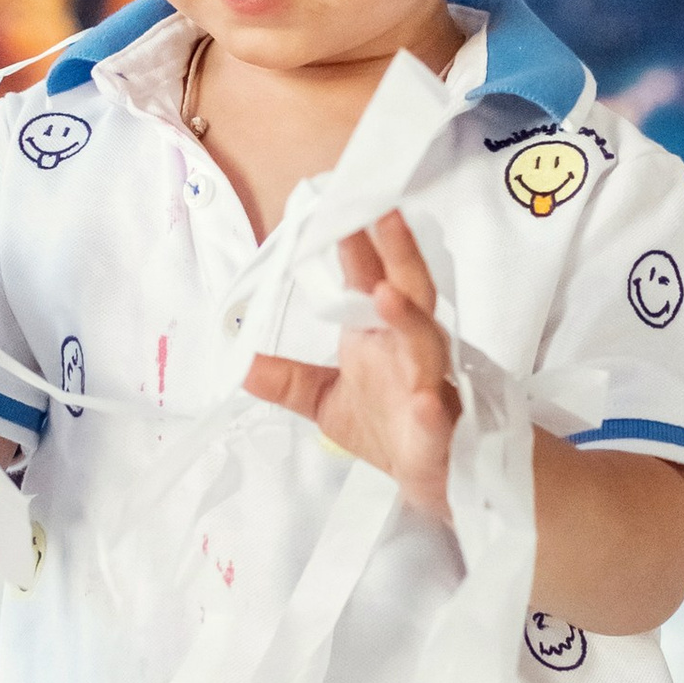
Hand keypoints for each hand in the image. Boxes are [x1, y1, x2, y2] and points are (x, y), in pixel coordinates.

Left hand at [244, 211, 457, 519]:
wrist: (430, 477)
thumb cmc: (386, 427)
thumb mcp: (324, 401)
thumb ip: (288, 379)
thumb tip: (242, 365)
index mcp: (382, 336)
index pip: (370, 280)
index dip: (358, 245)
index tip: (341, 204)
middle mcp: (410, 350)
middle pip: (408, 294)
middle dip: (398, 255)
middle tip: (384, 215)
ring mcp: (431, 386)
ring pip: (426, 346)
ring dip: (409, 319)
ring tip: (386, 294)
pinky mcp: (441, 430)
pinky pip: (438, 414)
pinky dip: (433, 406)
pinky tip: (425, 399)